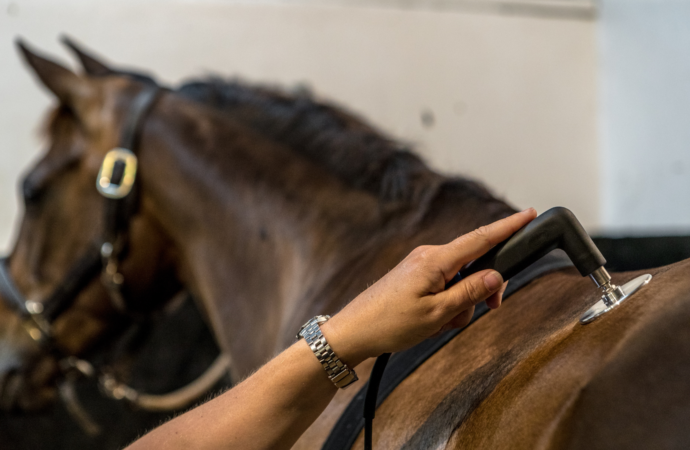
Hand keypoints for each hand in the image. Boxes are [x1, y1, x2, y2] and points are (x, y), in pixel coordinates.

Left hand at [322, 208, 536, 366]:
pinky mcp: (414, 276)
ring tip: (441, 323)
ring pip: (459, 280)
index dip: (508, 227)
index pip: (480, 238)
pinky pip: (444, 286)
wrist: (353, 331)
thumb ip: (470, 293)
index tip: (529, 214)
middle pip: (473, 265)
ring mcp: (420, 265)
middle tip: (484, 311)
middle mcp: (428, 256)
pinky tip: (433, 322)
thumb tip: (496, 275)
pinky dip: (447, 304)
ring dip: (460, 304)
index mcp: (435, 260)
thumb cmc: (389, 323)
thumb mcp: (437, 313)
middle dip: (481, 290)